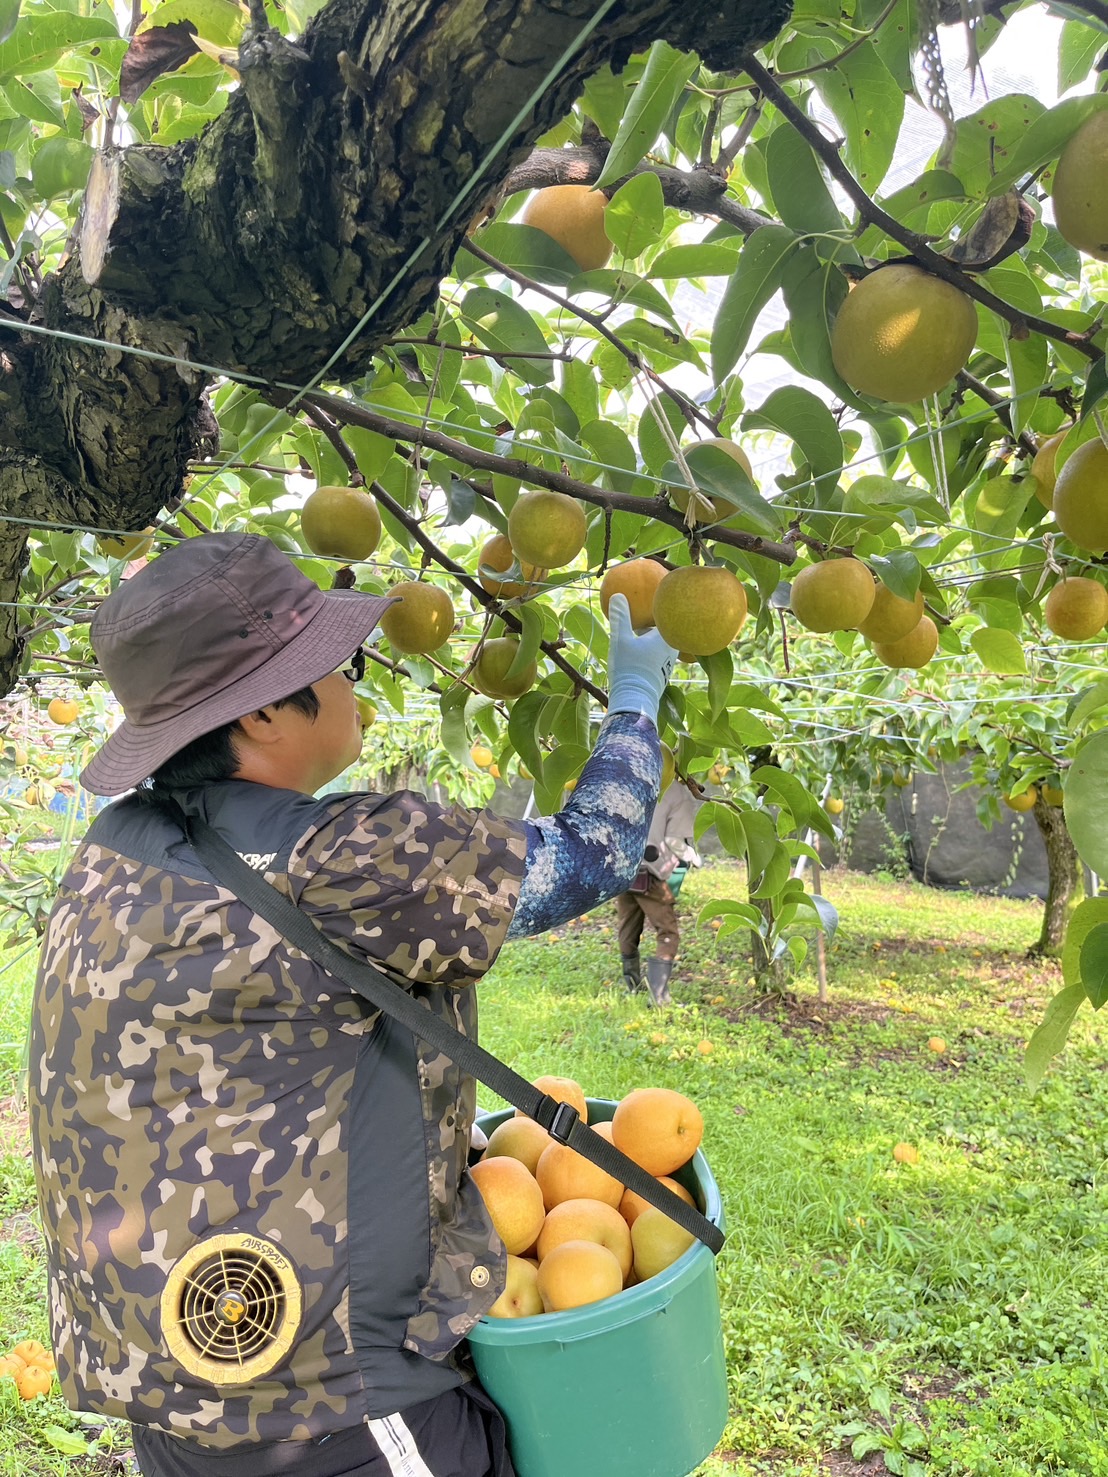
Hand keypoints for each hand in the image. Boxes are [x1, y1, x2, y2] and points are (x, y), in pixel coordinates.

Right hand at [607, 593, 676, 720]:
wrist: (635, 701)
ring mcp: (668, 663)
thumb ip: (620, 617)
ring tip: (637, 634)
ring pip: (659, 645)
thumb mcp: (620, 639)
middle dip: (651, 624)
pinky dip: (649, 651)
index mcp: (666, 637)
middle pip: (662, 631)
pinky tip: (637, 653)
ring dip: (649, 639)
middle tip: (640, 615)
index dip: (655, 609)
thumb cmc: (629, 667)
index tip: (648, 599)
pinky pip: (656, 656)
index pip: (663, 617)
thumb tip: (618, 595)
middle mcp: (672, 649)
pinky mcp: (662, 675)